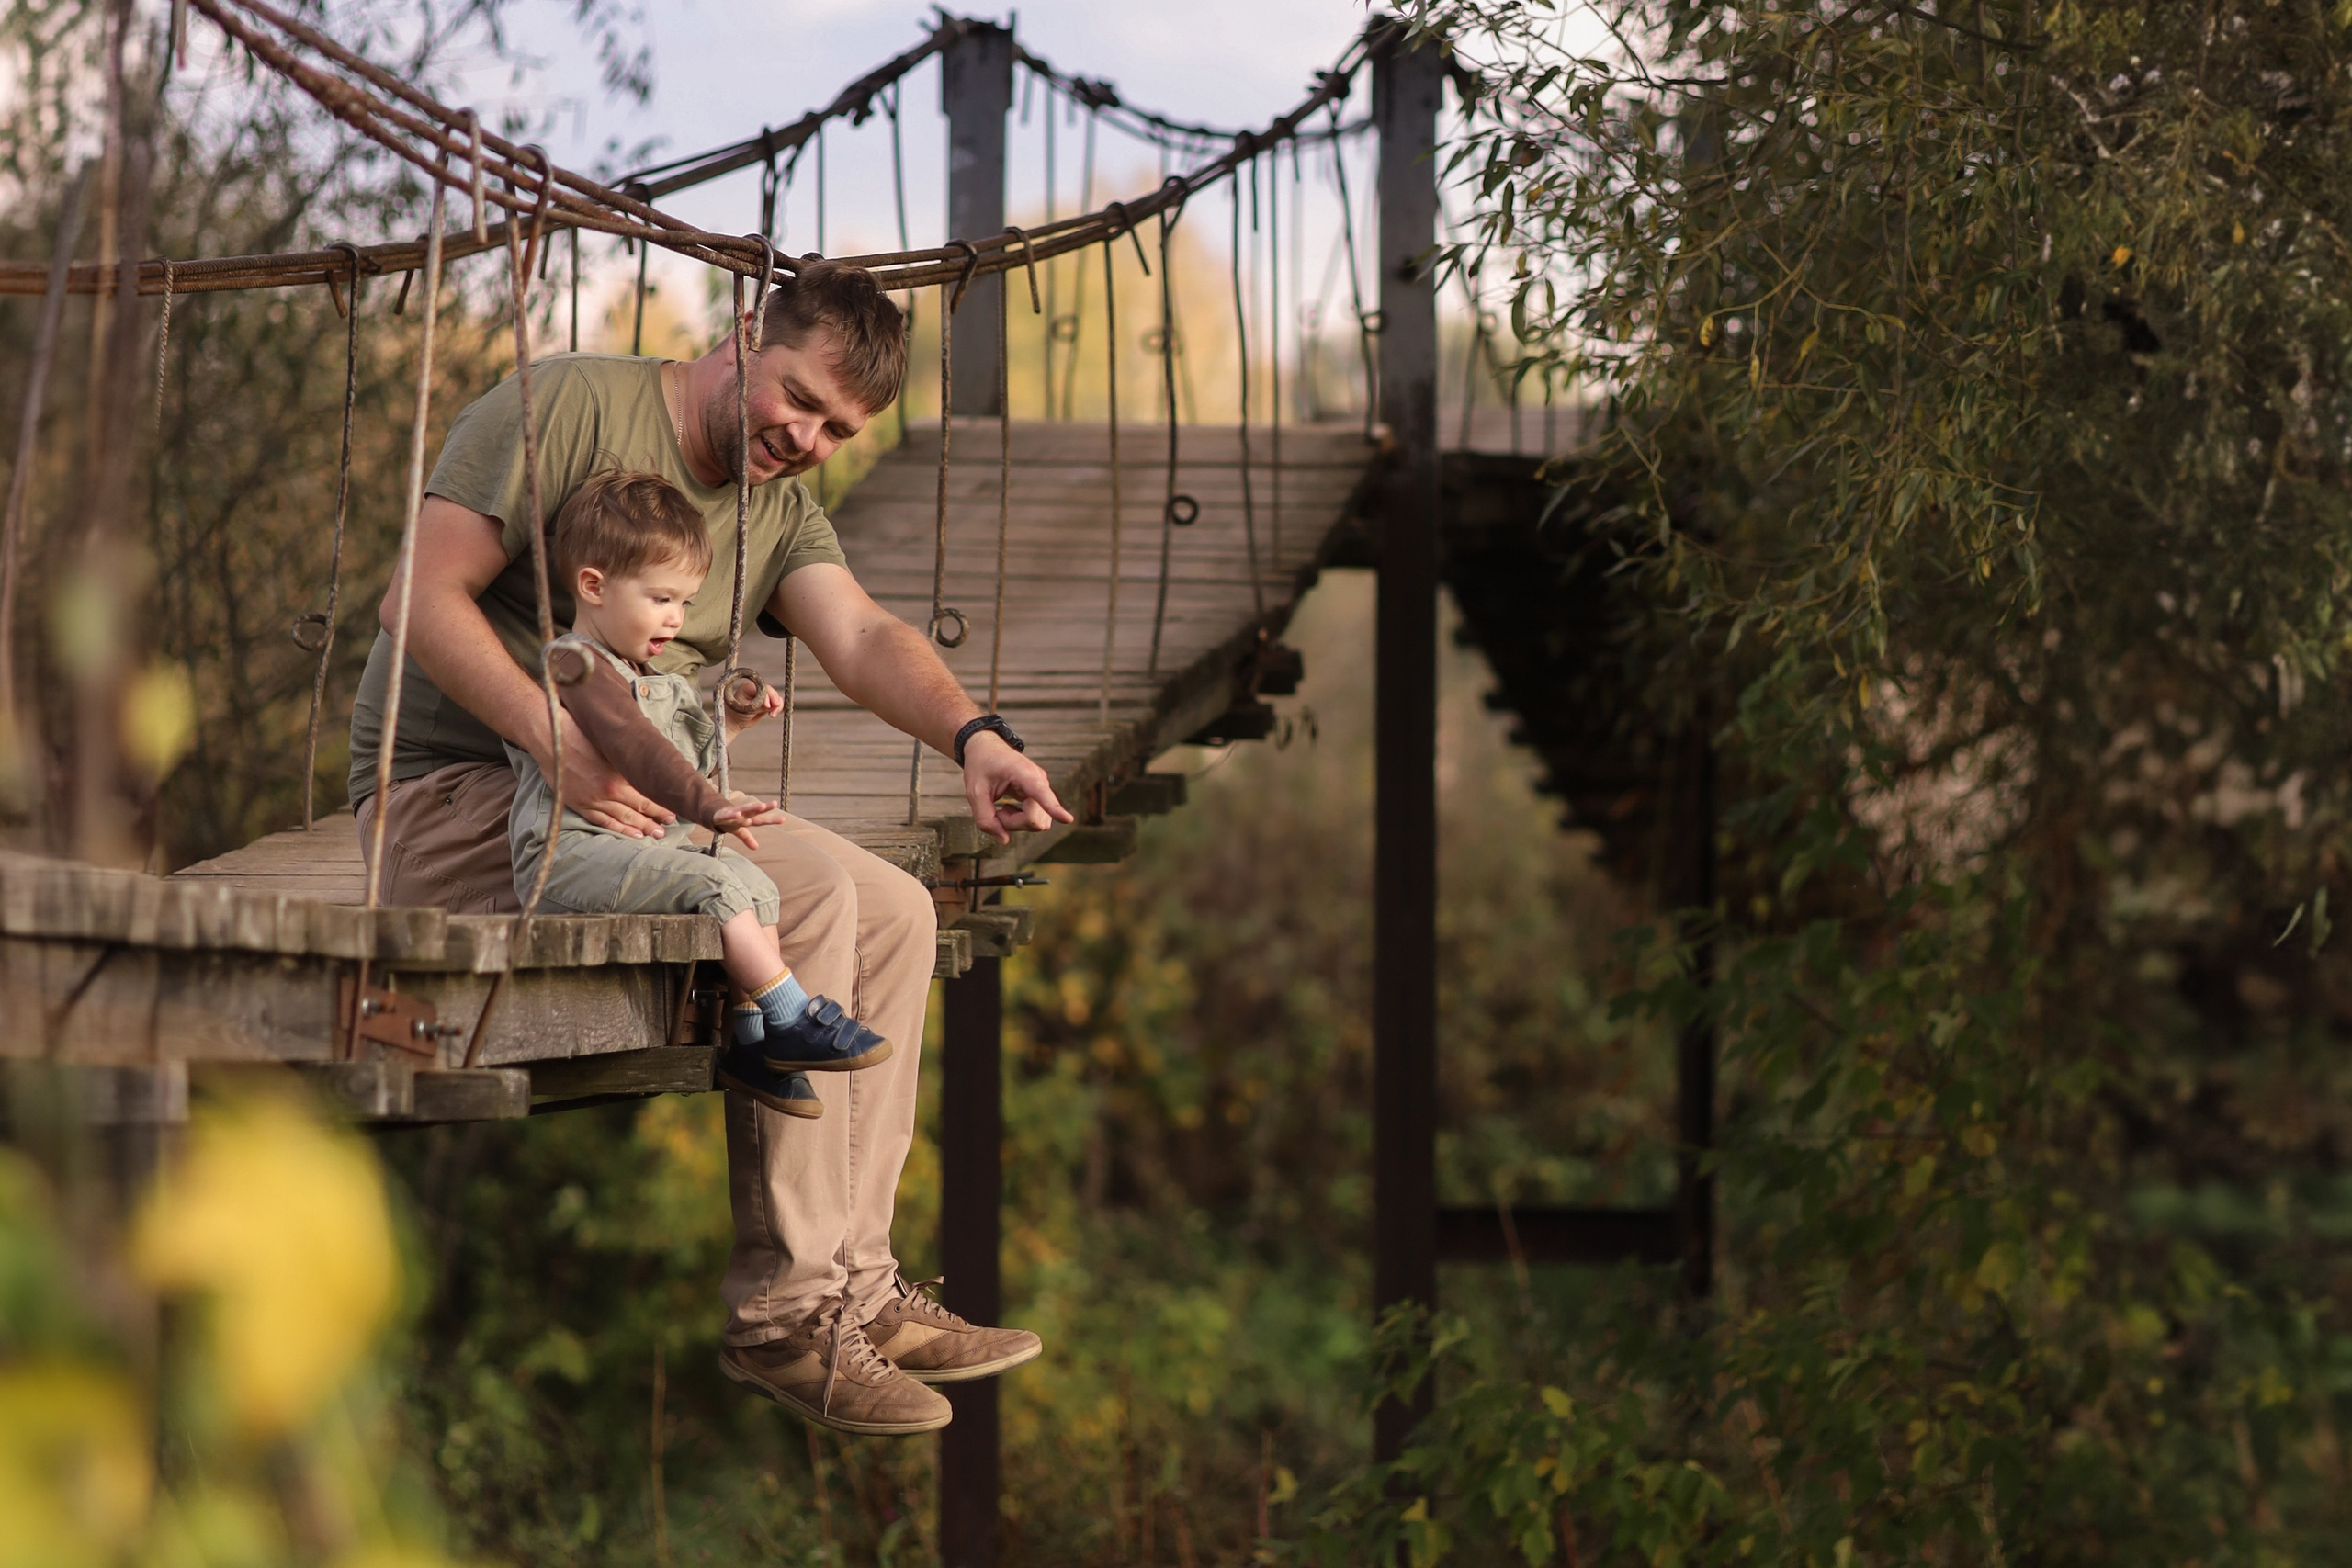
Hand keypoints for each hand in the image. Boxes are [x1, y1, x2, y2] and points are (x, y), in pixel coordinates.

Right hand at [537, 711, 675, 837]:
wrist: (551, 738)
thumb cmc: (581, 734)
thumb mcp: (611, 745)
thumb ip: (628, 761)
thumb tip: (648, 767)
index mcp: (620, 773)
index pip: (647, 794)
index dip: (661, 804)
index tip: (674, 809)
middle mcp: (609, 790)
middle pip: (638, 808)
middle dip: (656, 818)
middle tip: (669, 826)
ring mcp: (593, 799)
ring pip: (622, 818)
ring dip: (641, 827)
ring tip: (655, 834)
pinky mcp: (579, 804)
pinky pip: (602, 821)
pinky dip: (618, 829)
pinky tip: (631, 834)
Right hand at [713, 795, 788, 850]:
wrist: (711, 814)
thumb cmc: (728, 821)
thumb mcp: (738, 830)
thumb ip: (747, 838)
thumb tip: (756, 848)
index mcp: (747, 819)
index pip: (761, 819)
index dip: (771, 819)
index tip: (783, 819)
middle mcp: (742, 815)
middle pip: (754, 811)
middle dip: (764, 808)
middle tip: (774, 803)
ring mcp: (732, 813)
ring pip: (743, 810)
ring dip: (752, 807)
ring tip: (761, 805)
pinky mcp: (722, 815)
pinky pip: (728, 815)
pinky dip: (732, 815)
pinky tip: (737, 814)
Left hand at [725, 684, 785, 740]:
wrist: (735, 719)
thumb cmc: (736, 712)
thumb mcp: (745, 709)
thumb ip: (758, 705)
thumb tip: (771, 705)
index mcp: (748, 686)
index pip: (761, 688)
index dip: (767, 695)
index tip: (767, 706)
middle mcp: (757, 688)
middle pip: (770, 690)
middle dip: (774, 699)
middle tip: (774, 709)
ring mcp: (764, 694)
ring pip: (775, 696)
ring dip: (777, 705)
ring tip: (772, 715)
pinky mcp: (768, 701)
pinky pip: (777, 702)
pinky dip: (778, 708)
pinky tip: (773, 714)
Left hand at [961, 730, 1074, 844]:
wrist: (987, 748)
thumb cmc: (981, 766)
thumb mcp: (974, 793)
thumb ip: (985, 819)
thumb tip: (1004, 840)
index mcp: (1023, 773)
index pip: (1040, 793)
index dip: (1054, 808)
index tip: (1068, 819)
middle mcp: (1040, 781)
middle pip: (1035, 820)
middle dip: (1013, 824)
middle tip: (996, 812)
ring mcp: (1043, 789)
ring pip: (1038, 823)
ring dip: (1016, 823)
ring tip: (1002, 808)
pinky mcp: (1041, 796)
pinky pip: (1037, 819)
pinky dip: (1020, 821)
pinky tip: (1009, 808)